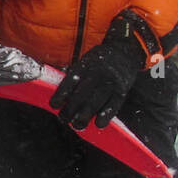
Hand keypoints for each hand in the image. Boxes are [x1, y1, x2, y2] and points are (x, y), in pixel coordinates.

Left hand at [50, 12, 153, 129]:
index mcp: (84, 66)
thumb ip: (74, 78)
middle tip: (63, 119)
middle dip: (71, 108)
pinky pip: (114, 104)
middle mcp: (97, 73)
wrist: (124, 52)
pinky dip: (106, 115)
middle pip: (82, 92)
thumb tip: (61, 99)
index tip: (54, 105)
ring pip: (96, 99)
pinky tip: (99, 124)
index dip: (61, 93)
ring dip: (85, 114)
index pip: (70, 80)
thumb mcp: (84, 63)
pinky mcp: (121, 90)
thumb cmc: (98, 62)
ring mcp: (110, 82)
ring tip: (77, 125)